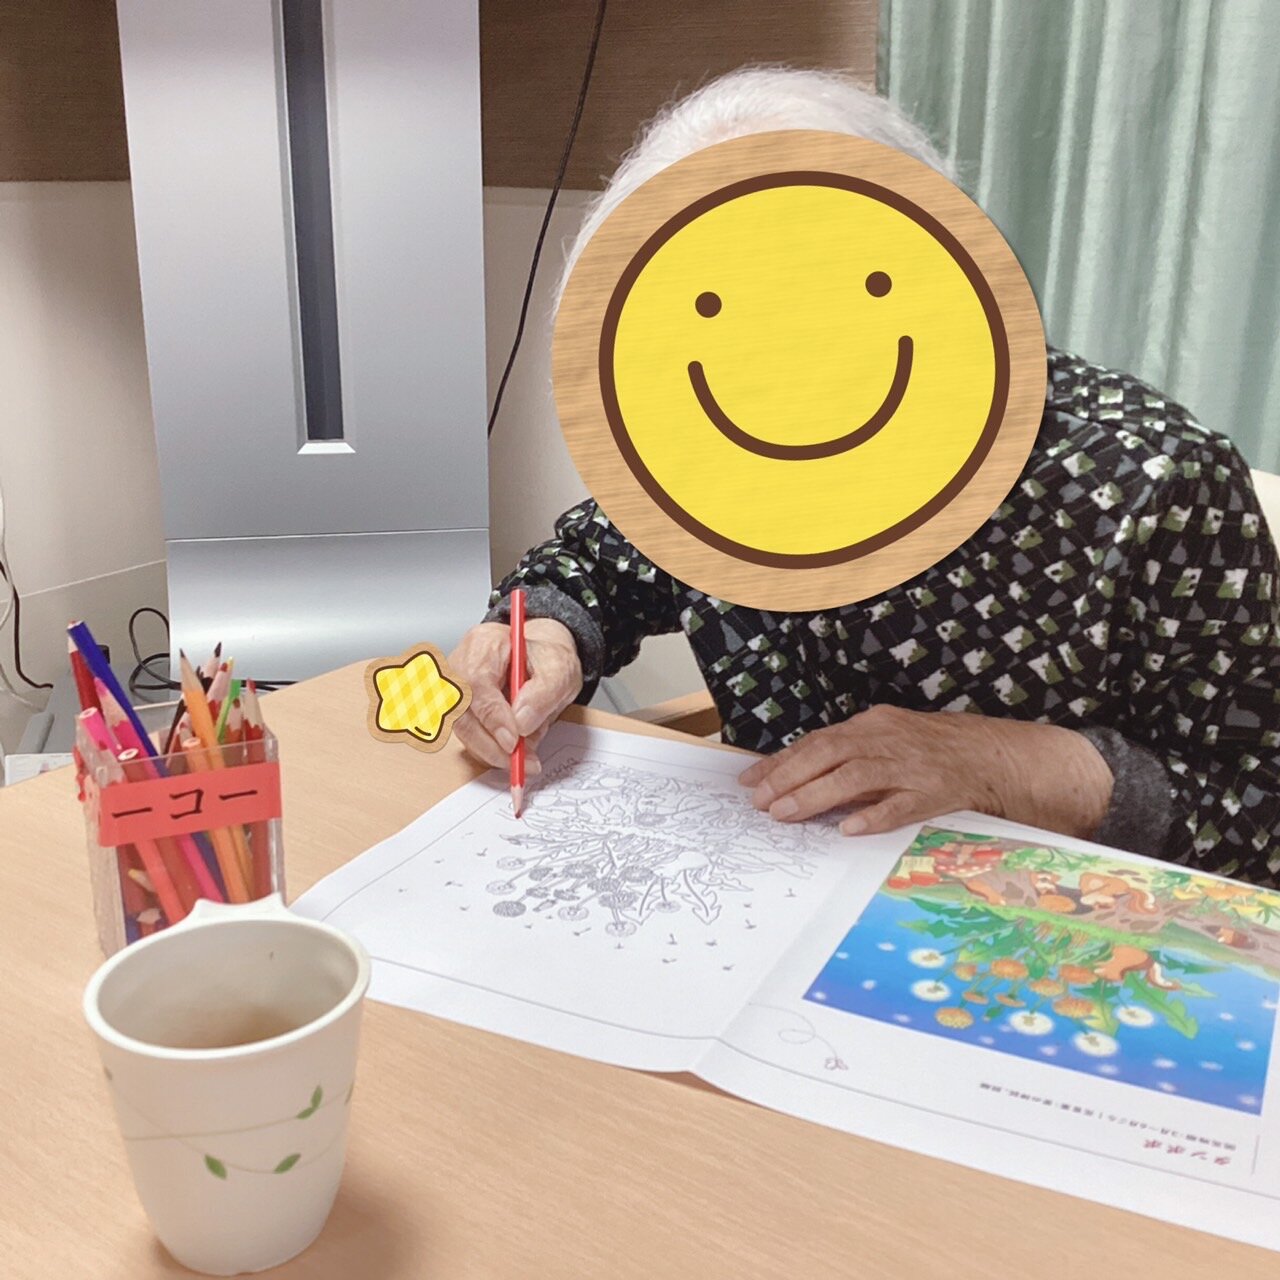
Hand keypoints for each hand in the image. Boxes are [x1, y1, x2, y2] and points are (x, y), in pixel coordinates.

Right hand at [449, 618, 583, 772]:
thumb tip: (522, 723)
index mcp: (484, 644)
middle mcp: (461, 665)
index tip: (513, 742)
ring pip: (462, 729)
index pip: (476, 682)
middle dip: (490, 744)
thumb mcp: (560, 670)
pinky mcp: (460, 710)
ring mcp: (455, 688)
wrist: (541, 661)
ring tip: (524, 758)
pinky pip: (468, 736)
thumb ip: (543, 693)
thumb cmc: (546, 659)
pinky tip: (513, 752)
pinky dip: (490, 750)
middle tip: (520, 762)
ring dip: (491, 751)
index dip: (492, 716)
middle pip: (461, 710)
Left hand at [738, 704, 1112, 838]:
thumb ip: (846, 757)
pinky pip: (901, 805)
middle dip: (790, 777)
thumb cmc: (930, 750)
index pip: (818, 741)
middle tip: (760, 801)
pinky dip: (874, 816)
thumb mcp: (886, 740)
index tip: (751, 781)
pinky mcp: (934, 791)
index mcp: (872, 726)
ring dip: (816, 795)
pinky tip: (849, 829)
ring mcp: (911, 765)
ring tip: (785, 814)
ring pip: (856, 776)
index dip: (782, 761)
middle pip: (830, 754)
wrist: (991, 754)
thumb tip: (795, 778)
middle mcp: (887, 740)